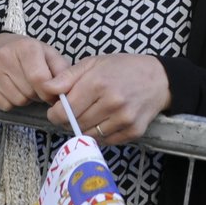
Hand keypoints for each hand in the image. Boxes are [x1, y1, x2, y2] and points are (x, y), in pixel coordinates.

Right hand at [0, 33, 70, 110]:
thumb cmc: (26, 52)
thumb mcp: (48, 54)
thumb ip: (62, 71)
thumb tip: (65, 92)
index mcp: (24, 47)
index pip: (40, 79)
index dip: (49, 92)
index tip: (51, 92)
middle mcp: (4, 56)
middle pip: (29, 92)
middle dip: (37, 93)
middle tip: (35, 84)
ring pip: (17, 101)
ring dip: (24, 98)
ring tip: (22, 85)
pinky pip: (4, 105)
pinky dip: (10, 102)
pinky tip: (11, 88)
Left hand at [44, 53, 170, 144]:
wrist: (159, 79)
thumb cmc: (122, 68)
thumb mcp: (92, 63)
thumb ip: (67, 77)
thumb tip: (47, 89)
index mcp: (97, 84)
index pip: (65, 111)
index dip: (55, 113)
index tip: (56, 110)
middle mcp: (111, 103)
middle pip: (76, 124)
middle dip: (68, 121)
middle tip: (71, 113)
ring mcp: (124, 119)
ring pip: (89, 135)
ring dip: (83, 128)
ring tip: (88, 115)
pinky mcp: (134, 131)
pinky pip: (106, 141)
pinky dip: (99, 135)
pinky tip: (102, 121)